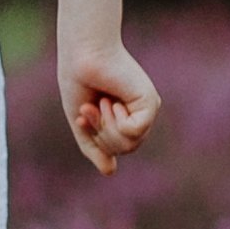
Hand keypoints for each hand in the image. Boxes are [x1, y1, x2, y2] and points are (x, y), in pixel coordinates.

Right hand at [60, 35, 161, 174]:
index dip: (95, 138)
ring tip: (101, 102)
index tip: (81, 114)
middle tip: (90, 107)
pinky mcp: (150, 102)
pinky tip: (113, 100)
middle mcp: (140, 114)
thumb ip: (95, 146)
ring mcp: (147, 109)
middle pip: (124, 149)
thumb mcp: (83, 123)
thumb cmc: (79, 82)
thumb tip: (111, 172)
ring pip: (130, 144)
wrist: (81, 57)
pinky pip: (134, 132)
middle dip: (100, 134)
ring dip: (107, 127)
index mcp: (126, 119)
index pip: (116, 149)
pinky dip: (117, 120)